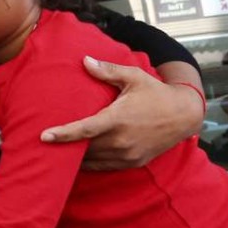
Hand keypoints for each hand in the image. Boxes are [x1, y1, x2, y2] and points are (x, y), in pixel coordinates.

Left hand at [40, 56, 204, 169]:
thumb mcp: (134, 76)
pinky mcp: (133, 162)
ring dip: (75, 157)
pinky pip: (105, 167)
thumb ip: (107, 70)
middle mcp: (122, 141)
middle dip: (63, 147)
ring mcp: (128, 155)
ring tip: (55, 152)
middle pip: (85, 148)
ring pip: (93, 161)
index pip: (85, 130)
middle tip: (43, 144)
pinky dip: (90, 164)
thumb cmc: (156, 93)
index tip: (44, 137)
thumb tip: (84, 60)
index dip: (63, 134)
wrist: (184, 115)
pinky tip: (77, 158)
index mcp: (118, 119)